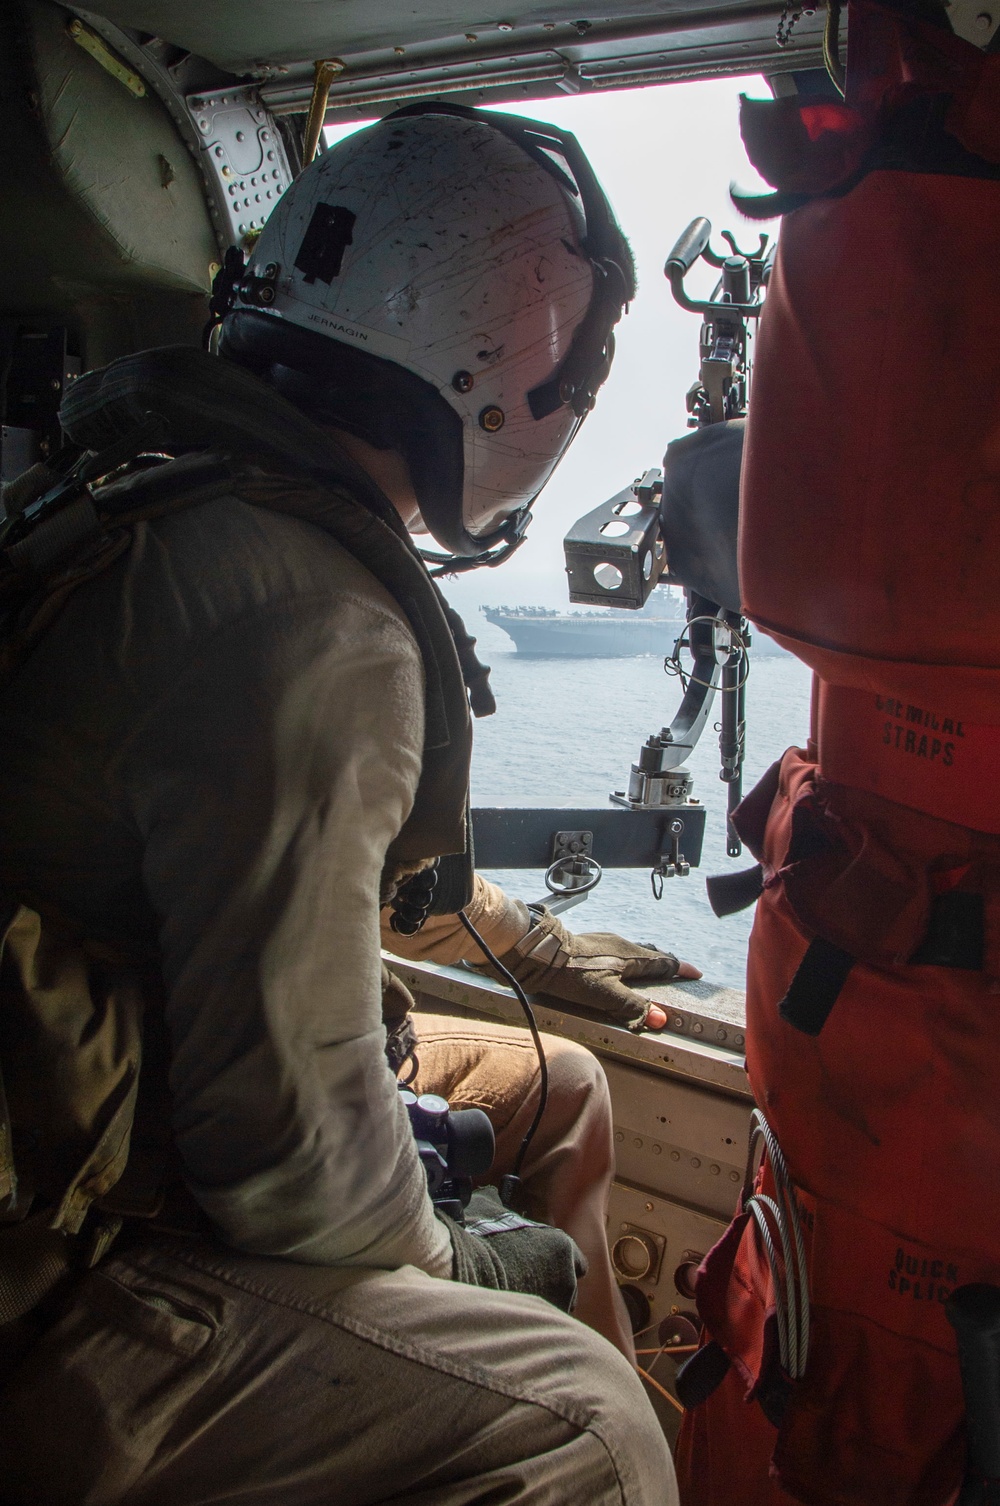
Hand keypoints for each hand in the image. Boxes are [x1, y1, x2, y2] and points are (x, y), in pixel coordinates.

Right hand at [441, 1186, 585, 1312]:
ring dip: (543, 1306)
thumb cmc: (477, 1234)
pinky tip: (511, 1318)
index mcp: (562, 1246)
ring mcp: (555, 1304)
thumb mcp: (493, 1209)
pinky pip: (540, 1327)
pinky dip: (529, 1323)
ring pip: (557, 1309)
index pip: (577, 1262)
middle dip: (552, 1287)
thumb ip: (503, 1207)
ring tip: (518, 1303)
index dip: (560, 1264)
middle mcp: (567, 1277)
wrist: (460, 1267)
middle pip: (568, 1288)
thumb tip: (494, 1196)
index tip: (546, 1266)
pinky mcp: (536, 1325)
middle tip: (528, 1284)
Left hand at [495, 906, 702, 1031]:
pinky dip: (629, 960)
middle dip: (665, 964)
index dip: (680, 969)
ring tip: (651, 970)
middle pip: (651, 954)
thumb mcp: (605, 995)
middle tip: (676, 972)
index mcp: (630, 956)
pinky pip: (620, 951)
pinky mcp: (592, 943)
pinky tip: (619, 967)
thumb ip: (632, 1007)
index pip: (663, 962)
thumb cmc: (573, 974)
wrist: (540, 952)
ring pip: (634, 951)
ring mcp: (605, 942)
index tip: (695, 974)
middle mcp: (621, 944)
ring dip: (647, 960)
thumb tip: (662, 1020)